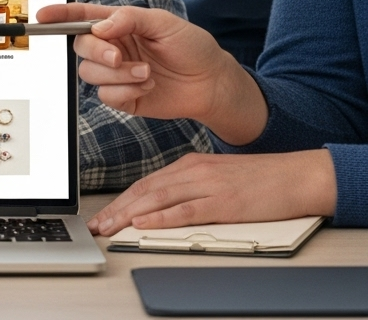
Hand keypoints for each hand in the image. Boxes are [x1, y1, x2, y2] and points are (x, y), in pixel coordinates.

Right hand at [35, 3, 265, 142]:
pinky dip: (124, 91)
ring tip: (146, 72)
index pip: (81, 17)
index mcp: (117, 25)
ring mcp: (115, 73)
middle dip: (97, 51)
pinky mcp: (123, 97)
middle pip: (80, 47)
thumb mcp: (163, 23)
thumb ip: (129, 19)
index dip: (59, 15)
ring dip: (117, 74)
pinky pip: (105, 95)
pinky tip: (147, 85)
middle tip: (119, 56)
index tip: (42, 16)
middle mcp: (112, 48)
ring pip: (90, 73)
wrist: (212, 83)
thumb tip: (99, 28)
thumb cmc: (191, 46)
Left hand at [87, 150, 337, 234]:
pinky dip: (162, 217)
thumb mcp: (217, 178)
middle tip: (96, 225)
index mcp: (189, 165)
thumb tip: (166, 208)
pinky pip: (187, 210)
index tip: (103, 215)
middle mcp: (193, 172)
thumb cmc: (260, 180)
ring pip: (159, 199)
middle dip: (117, 209)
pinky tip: (145, 224)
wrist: (295, 175)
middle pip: (146, 191)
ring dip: (130, 215)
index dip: (121, 200)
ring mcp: (208, 185)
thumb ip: (192, 189)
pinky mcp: (224, 202)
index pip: (146, 183)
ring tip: (110, 227)